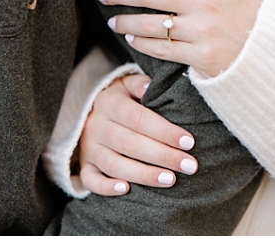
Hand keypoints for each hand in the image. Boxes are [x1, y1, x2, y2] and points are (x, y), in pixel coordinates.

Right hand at [79, 74, 197, 195]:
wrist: (91, 112)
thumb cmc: (123, 101)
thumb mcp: (128, 85)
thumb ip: (139, 84)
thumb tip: (150, 87)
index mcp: (108, 103)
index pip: (137, 118)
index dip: (163, 131)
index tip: (189, 142)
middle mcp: (95, 125)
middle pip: (128, 143)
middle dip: (162, 155)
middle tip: (189, 166)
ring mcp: (89, 147)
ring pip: (112, 164)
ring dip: (142, 174)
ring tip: (170, 180)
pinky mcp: (85, 165)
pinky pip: (90, 179)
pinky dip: (105, 187)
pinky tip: (125, 190)